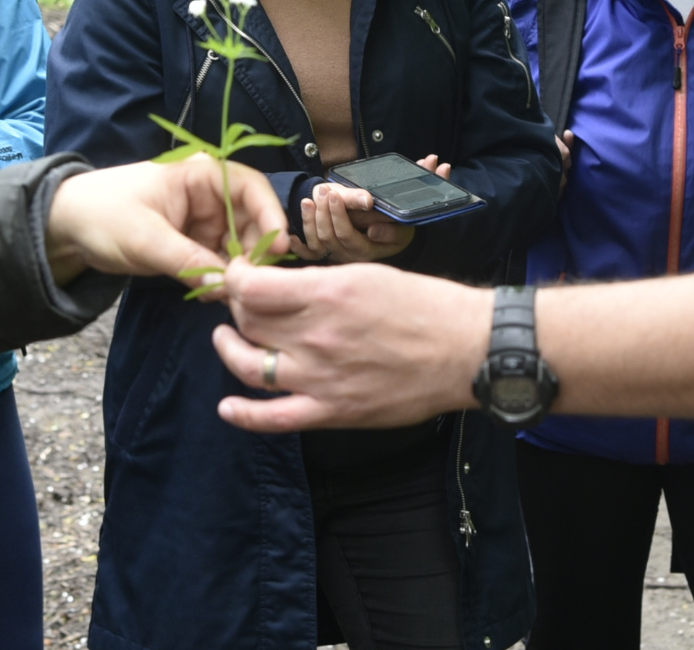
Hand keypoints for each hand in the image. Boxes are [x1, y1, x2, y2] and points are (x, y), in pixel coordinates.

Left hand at [45, 156, 288, 286]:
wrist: (64, 228)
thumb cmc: (102, 215)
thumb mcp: (145, 238)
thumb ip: (187, 261)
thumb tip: (226, 286)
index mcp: (199, 174)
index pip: (250, 187)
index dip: (269, 214)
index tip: (278, 247)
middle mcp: (208, 196)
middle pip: (251, 220)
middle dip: (253, 251)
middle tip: (248, 283)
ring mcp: (201, 221)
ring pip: (237, 246)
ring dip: (236, 270)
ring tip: (224, 294)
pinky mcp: (192, 244)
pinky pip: (218, 261)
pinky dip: (219, 278)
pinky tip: (209, 294)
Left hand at [209, 260, 487, 431]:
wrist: (466, 351)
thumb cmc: (427, 306)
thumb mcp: (369, 274)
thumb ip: (320, 283)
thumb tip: (285, 288)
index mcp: (326, 293)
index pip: (251, 286)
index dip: (236, 278)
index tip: (241, 275)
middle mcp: (315, 335)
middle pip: (247, 322)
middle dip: (237, 308)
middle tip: (245, 304)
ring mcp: (320, 377)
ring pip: (248, 365)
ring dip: (228, 350)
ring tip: (228, 340)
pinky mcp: (332, 411)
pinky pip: (274, 418)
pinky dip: (244, 415)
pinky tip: (228, 407)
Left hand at [295, 182, 416, 264]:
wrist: (387, 230)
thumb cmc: (393, 227)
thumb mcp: (400, 228)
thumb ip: (389, 230)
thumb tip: (373, 231)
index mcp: (366, 251)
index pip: (346, 235)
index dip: (338, 215)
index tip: (334, 194)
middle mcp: (347, 256)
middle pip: (328, 237)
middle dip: (323, 213)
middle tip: (322, 191)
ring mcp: (334, 255)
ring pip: (315, 243)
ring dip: (309, 221)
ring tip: (308, 201)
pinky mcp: (325, 255)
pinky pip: (308, 254)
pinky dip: (298, 246)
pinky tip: (292, 235)